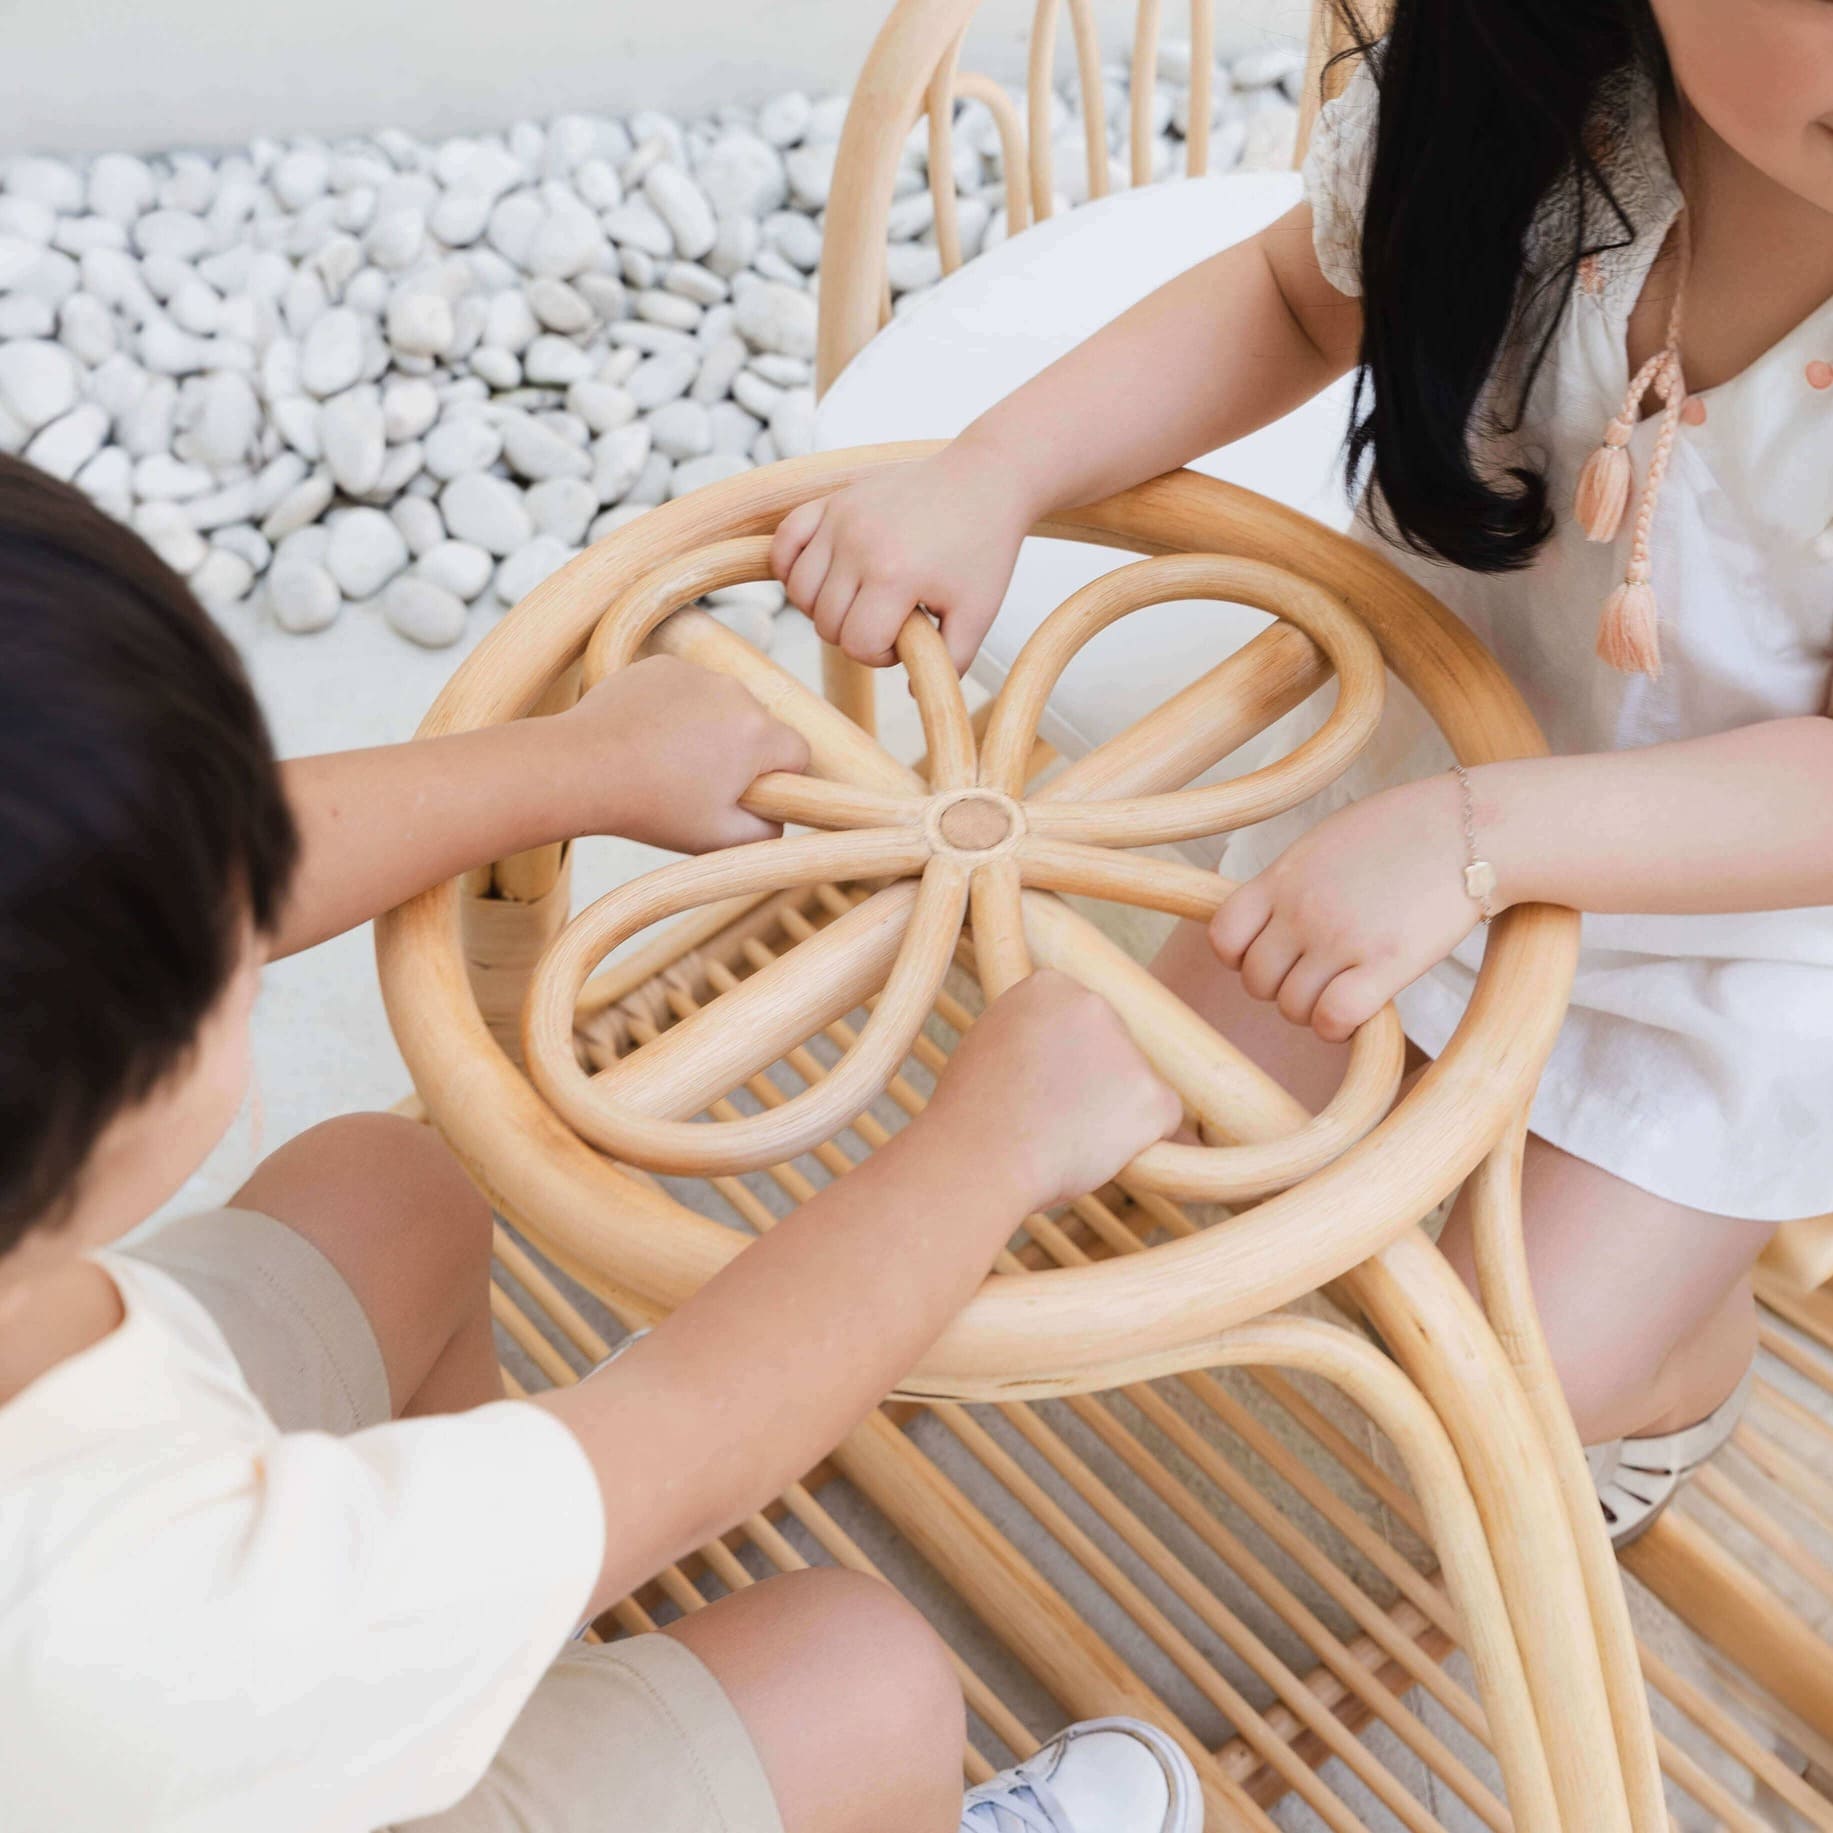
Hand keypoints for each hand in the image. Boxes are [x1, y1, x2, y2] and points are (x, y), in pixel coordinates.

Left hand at [550, 655, 810, 852]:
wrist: (581, 768)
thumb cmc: (651, 806)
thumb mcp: (720, 839)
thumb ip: (768, 833)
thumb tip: (780, 818)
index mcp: (758, 733)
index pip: (798, 752)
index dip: (780, 780)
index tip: (747, 795)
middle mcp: (736, 692)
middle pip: (760, 726)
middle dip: (741, 753)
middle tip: (701, 785)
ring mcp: (697, 673)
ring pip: (723, 707)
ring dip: (709, 730)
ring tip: (668, 762)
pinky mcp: (663, 665)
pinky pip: (687, 690)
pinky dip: (675, 711)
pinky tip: (648, 738)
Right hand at [768, 445, 1032, 672]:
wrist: (985, 478)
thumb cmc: (984, 548)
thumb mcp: (979, 614)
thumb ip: (950, 663)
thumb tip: (913, 694)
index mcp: (895, 576)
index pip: (857, 645)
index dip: (880, 656)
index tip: (906, 639)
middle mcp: (859, 545)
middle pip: (825, 624)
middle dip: (856, 634)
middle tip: (890, 619)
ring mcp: (840, 519)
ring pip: (798, 591)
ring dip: (824, 609)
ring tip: (860, 600)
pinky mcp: (832, 501)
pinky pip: (784, 543)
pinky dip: (790, 567)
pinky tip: (822, 578)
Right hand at [925, 970, 1180, 1210]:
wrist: (982, 1157)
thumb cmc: (974, 1114)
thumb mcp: (991, 1043)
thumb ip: (1033, 1032)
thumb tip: (1061, 1048)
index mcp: (1050, 986)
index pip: (1077, 1021)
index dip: (1060, 1060)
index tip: (1033, 1084)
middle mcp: (1095, 1003)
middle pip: (1111, 1048)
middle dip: (1093, 1081)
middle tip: (1050, 1114)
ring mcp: (1129, 1048)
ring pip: (1134, 1086)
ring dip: (1112, 1112)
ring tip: (1063, 1135)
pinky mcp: (1154, 1095)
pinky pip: (1161, 1121)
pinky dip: (1139, 1143)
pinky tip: (1093, 1151)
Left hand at [1209, 774, 1485, 1043]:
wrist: (1475, 828)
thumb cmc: (1409, 829)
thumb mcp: (1330, 840)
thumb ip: (1295, 880)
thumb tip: (1273, 917)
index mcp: (1283, 876)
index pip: (1223, 936)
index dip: (1241, 958)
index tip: (1273, 956)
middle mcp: (1302, 908)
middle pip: (1257, 982)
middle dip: (1283, 988)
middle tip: (1319, 979)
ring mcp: (1340, 937)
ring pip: (1292, 1008)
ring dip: (1314, 1011)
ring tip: (1344, 992)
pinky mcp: (1385, 964)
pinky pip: (1333, 1019)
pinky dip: (1339, 1027)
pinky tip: (1360, 1013)